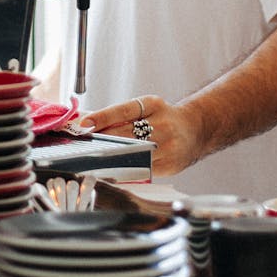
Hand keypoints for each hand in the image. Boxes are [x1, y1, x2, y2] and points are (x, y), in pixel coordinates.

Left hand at [79, 95, 202, 176]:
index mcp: (154, 105)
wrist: (195, 129)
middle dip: (101, 141)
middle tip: (82, 145)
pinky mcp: (170, 166)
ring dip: (110, 158)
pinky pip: (142, 171)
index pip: (123, 110)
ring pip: (133, 156)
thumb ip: (117, 115)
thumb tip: (85, 121)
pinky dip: (125, 171)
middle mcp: (163, 125)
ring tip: (92, 159)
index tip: (84, 124)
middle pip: (126, 136)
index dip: (102, 117)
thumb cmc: (162, 117)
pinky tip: (112, 170)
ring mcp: (168, 147)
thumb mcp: (145, 108)